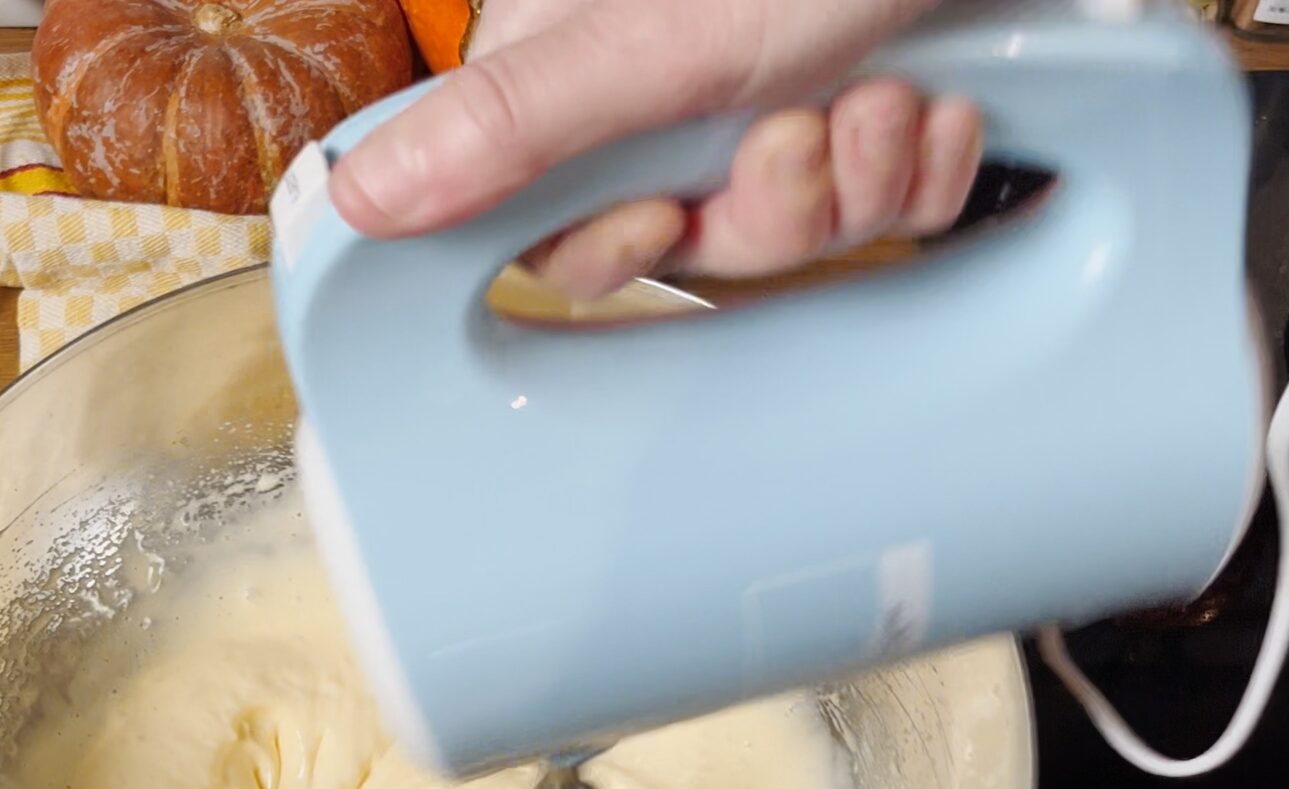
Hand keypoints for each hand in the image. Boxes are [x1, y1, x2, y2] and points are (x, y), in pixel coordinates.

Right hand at [329, 0, 984, 298]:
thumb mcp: (648, 42)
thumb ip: (510, 125)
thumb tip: (357, 199)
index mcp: (574, 70)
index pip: (542, 226)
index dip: (613, 246)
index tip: (662, 215)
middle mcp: (661, 95)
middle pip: (685, 245)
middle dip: (770, 206)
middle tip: (804, 131)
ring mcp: (763, 103)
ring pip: (790, 230)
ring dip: (858, 178)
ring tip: (884, 96)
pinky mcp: (860, 112)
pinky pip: (878, 204)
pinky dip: (918, 165)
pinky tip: (930, 102)